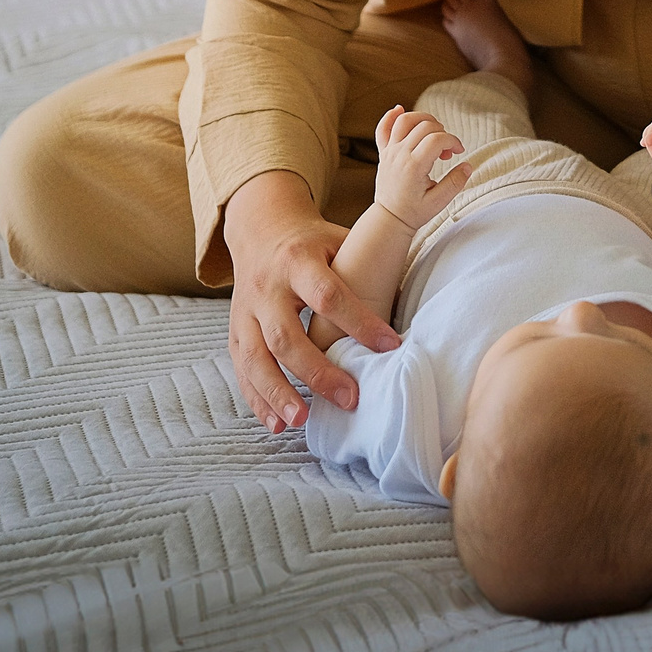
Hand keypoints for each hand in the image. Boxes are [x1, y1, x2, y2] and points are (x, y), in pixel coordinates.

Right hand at [221, 169, 400, 432]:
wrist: (260, 227)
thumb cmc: (314, 241)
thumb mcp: (340, 238)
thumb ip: (367, 267)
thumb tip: (416, 300)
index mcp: (298, 260)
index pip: (329, 295)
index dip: (360, 322)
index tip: (390, 346)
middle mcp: (267, 287)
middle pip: (286, 335)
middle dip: (317, 371)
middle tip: (350, 398)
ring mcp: (246, 311)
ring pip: (256, 358)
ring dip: (278, 393)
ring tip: (302, 419)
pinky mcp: (235, 330)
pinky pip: (242, 369)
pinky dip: (258, 399)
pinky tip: (276, 424)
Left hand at [371, 105, 470, 229]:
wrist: (389, 219)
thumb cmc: (414, 212)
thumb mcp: (439, 202)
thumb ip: (455, 183)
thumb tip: (468, 165)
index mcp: (414, 166)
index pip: (437, 139)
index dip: (453, 140)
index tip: (458, 151)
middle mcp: (399, 155)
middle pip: (424, 126)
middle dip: (442, 132)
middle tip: (447, 151)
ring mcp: (390, 152)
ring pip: (405, 120)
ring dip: (423, 119)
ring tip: (434, 131)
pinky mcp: (384, 152)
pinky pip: (383, 128)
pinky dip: (391, 116)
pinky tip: (400, 109)